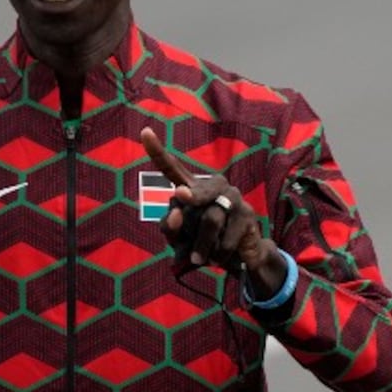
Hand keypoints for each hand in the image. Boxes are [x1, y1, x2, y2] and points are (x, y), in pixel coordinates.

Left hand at [140, 127, 286, 294]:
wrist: (237, 259)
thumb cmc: (202, 243)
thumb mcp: (179, 239)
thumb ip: (170, 227)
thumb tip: (177, 211)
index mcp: (192, 187)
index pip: (172, 168)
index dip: (157, 151)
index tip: (144, 132)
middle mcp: (213, 185)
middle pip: (194, 192)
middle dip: (190, 198)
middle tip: (182, 195)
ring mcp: (233, 197)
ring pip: (210, 221)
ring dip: (202, 247)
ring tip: (200, 259)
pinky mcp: (247, 214)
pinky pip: (226, 238)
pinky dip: (218, 254)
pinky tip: (218, 258)